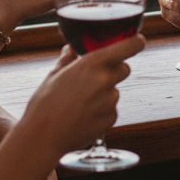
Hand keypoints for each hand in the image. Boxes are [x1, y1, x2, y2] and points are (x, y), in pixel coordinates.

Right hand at [21, 36, 144, 157]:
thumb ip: (68, 59)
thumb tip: (72, 49)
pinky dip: (102, 111)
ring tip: (80, 104)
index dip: (136, 42)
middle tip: (94, 79)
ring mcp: (110, 100)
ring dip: (104, 93)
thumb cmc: (44, 106)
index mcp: (92, 64)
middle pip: (124, 68)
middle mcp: (105, 80)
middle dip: (113, 71)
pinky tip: (83, 116)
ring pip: (115, 91)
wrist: (42, 138)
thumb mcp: (53, 75)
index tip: (138, 41)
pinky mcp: (111, 118)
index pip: (129, 46)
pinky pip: (111, 109)